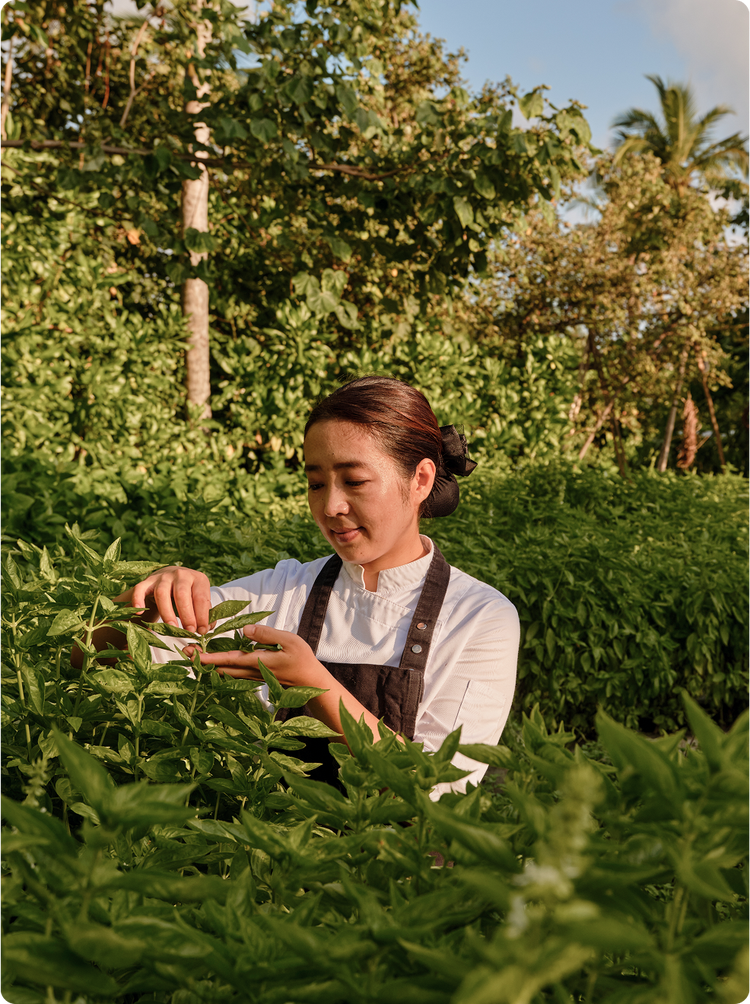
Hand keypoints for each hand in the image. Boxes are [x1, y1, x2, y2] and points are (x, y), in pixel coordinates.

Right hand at [117, 566, 211, 633]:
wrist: (170, 577)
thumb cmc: (189, 594)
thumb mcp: (199, 600)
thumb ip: (204, 614)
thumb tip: (207, 628)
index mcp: (198, 579)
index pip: (201, 598)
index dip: (202, 616)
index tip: (202, 631)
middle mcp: (180, 575)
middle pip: (182, 594)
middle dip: (186, 614)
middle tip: (189, 631)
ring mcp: (162, 577)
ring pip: (162, 593)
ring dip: (167, 612)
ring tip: (172, 627)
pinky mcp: (147, 581)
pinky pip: (140, 589)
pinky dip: (138, 600)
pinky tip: (139, 613)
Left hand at [184, 623, 331, 688]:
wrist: (310, 681)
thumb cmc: (302, 659)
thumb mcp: (289, 640)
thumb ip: (266, 634)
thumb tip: (245, 629)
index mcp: (256, 661)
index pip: (226, 659)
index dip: (207, 657)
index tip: (191, 654)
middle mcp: (250, 671)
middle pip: (220, 668)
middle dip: (202, 661)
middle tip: (184, 651)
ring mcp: (252, 675)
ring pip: (225, 672)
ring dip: (209, 665)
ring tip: (194, 657)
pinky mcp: (255, 676)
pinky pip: (233, 673)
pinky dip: (220, 668)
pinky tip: (215, 664)